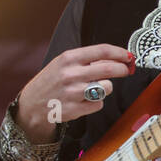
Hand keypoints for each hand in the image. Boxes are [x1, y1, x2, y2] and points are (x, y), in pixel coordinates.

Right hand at [15, 43, 134, 141]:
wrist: (32, 104)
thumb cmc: (52, 81)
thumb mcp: (64, 63)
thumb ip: (87, 60)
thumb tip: (116, 58)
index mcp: (68, 58)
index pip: (102, 50)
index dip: (120, 52)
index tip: (128, 56)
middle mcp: (71, 74)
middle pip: (109, 68)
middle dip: (122, 69)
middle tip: (125, 70)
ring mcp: (73, 93)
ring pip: (107, 88)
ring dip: (107, 87)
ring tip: (95, 88)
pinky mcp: (75, 109)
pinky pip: (99, 104)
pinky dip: (96, 103)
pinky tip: (84, 101)